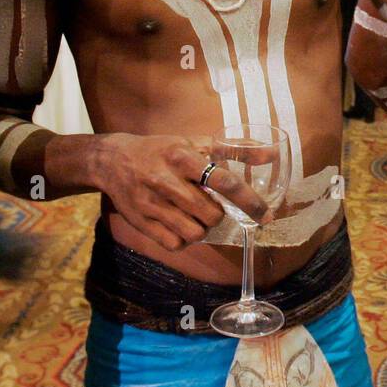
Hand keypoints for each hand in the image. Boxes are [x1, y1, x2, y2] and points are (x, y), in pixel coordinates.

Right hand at [91, 134, 268, 251]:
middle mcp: (166, 180)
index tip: (266, 215)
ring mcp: (151, 204)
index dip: (250, 201)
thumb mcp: (196, 142)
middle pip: (211, 213)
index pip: (224, 182)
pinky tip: (180, 224)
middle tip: (212, 206)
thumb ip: (235, 150)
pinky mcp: (141, 222)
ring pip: (195, 232)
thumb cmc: (162, 150)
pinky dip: (184, 239)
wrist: (113, 160)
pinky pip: (175, 244)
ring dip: (203, 228)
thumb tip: (273, 153)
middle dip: (219, 214)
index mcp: (183, 157)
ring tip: (196, 215)